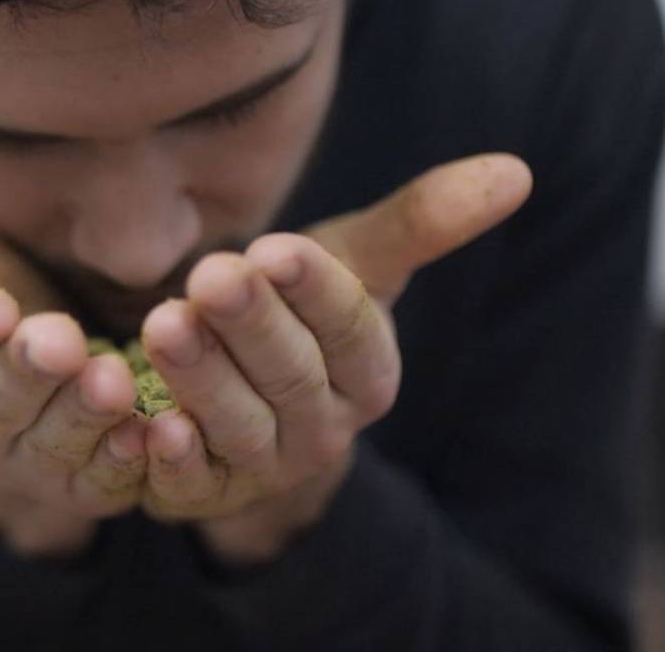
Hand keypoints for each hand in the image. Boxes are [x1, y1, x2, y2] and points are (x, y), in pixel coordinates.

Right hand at [0, 176, 147, 558]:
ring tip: (112, 380)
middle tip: (56, 339)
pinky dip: (126, 463)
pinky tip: (150, 433)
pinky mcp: (84, 488)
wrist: (56, 359)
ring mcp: (27, 468)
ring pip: (51, 446)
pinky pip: (104, 485)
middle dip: (24, 374)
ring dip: (81, 417)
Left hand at [137, 154, 533, 564]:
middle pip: (292, 377)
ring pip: (238, 427)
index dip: (316, 292)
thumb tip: (516, 170)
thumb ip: (419, 221)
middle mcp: (325, 427)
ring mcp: (264, 466)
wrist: (238, 378)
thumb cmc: (298, 308)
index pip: (350, 330)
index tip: (277, 249)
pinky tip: (148, 426)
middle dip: (253, 326)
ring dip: (203, 380)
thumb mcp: (351, 259)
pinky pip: (189, 485)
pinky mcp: (204, 493)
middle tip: (213, 277)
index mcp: (370, 372)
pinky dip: (170, 460)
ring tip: (166, 325)